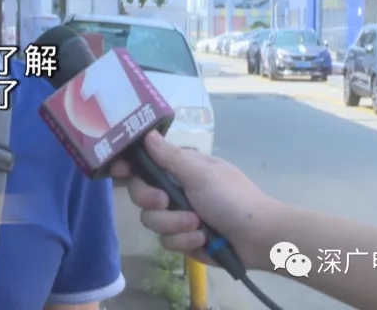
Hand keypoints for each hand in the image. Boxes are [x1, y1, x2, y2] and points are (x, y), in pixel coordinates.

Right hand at [110, 130, 284, 269]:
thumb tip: (147, 134)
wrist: (258, 238)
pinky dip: (185, 240)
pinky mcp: (182, 239)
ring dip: (174, 224)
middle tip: (165, 202)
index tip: (118, 171)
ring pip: (151, 221)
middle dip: (152, 201)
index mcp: (180, 169)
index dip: (128, 167)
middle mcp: (175, 190)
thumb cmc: (232, 198)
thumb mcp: (200, 174)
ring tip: (198, 225)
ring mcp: (177, 216)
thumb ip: (170, 157)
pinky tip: (203, 240)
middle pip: (139, 194)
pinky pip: (167, 241)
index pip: (144, 164)